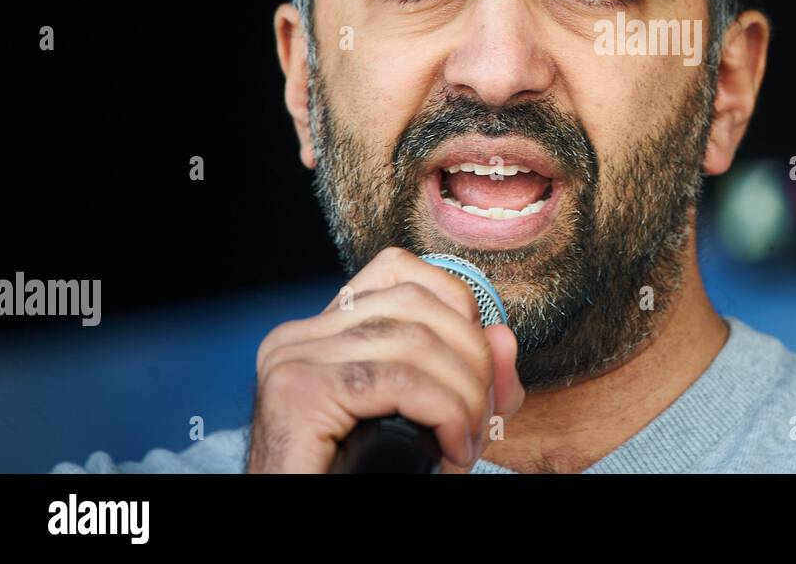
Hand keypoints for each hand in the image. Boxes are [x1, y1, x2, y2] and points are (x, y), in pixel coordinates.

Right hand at [247, 247, 524, 471]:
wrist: (306, 524)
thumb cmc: (363, 477)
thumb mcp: (427, 420)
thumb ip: (469, 381)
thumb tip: (504, 335)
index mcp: (320, 332)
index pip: (399, 271)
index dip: (456, 305)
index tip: (480, 364)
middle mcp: (297, 337)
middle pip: (415, 302)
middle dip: (472, 356)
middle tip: (483, 418)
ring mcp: (292, 360)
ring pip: (413, 340)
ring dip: (464, 393)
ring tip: (468, 439)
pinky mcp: (297, 394)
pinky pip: (399, 381)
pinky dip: (445, 412)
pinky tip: (452, 448)